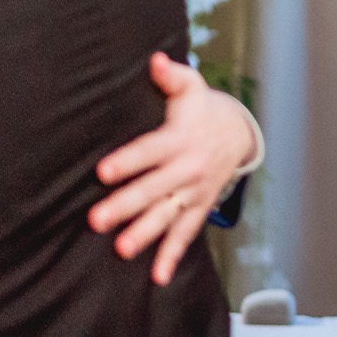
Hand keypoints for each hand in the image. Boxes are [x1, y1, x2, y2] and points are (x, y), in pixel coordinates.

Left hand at [90, 52, 257, 285]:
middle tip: (97, 220)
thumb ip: (172, 76)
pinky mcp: (199, 206)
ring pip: (167, 215)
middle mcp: (186, 168)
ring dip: (146, 233)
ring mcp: (193, 191)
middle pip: (153, 188)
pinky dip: (173, 255)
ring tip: (123, 249)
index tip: (104, 172)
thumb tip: (155, 61)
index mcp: (179, 138)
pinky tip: (158, 275)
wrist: (239, 133)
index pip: (149, 150)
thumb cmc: (202, 109)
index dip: (128, 160)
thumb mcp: (191, 87)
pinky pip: (187, 233)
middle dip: (126, 205)